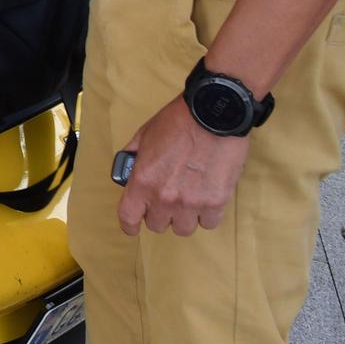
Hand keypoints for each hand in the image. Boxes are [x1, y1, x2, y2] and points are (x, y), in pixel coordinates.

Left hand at [116, 95, 250, 235]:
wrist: (212, 114)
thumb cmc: (177, 121)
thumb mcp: (144, 136)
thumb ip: (134, 157)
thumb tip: (128, 172)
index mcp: (142, 181)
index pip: (129, 218)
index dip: (129, 226)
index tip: (133, 227)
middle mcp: (165, 197)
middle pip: (158, 225)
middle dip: (159, 215)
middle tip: (166, 201)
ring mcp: (192, 202)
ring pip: (184, 228)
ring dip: (184, 217)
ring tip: (188, 199)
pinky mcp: (216, 201)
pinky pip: (209, 222)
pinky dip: (207, 214)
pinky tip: (206, 198)